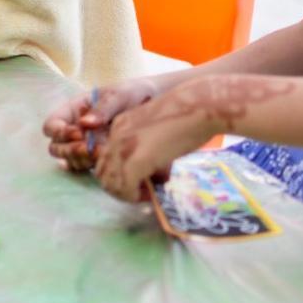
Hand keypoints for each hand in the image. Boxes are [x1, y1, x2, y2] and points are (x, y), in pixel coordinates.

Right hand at [42, 79, 158, 171]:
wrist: (157, 105)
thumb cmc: (135, 94)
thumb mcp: (120, 95)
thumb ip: (103, 107)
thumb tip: (85, 123)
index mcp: (74, 110)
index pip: (52, 125)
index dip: (59, 132)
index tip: (79, 133)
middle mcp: (75, 129)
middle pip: (56, 147)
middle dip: (70, 150)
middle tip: (90, 149)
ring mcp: (85, 146)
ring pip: (69, 161)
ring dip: (80, 160)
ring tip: (102, 155)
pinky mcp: (98, 159)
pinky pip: (84, 168)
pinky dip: (89, 169)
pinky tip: (102, 164)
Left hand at [93, 82, 220, 202]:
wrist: (199, 105)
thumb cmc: (187, 116)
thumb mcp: (156, 131)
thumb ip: (145, 148)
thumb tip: (149, 174)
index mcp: (119, 126)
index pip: (106, 159)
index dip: (119, 175)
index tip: (139, 181)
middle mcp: (115, 135)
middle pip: (102, 173)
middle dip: (119, 188)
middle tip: (141, 191)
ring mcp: (124, 148)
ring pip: (110, 183)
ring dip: (126, 194)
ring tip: (146, 192)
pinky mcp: (137, 160)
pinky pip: (126, 188)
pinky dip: (134, 196)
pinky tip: (149, 194)